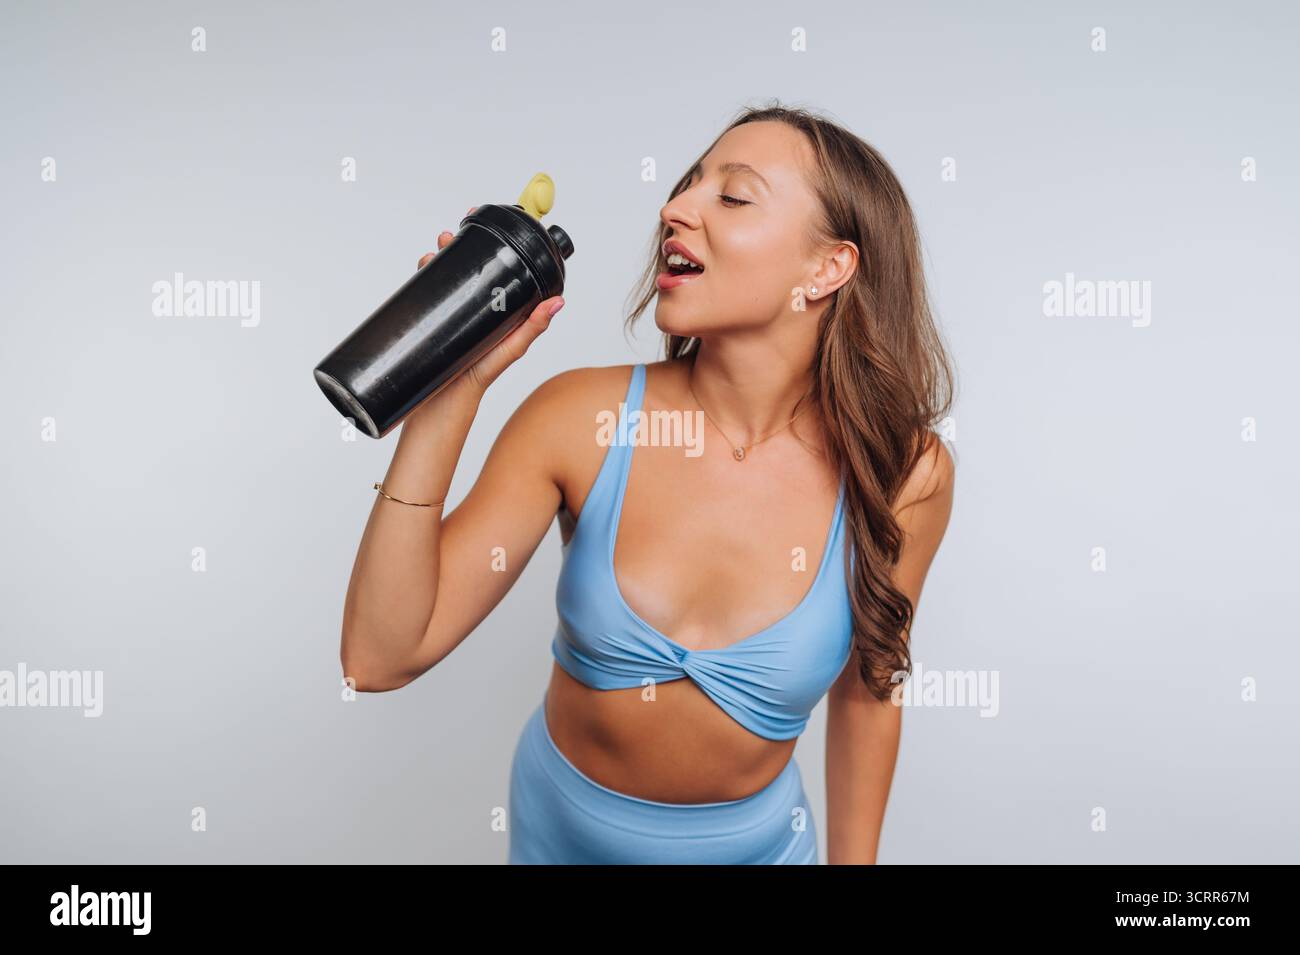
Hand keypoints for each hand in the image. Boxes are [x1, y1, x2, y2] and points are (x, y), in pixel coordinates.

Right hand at [418, 206, 564, 395]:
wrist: (440, 405)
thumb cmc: (477, 380)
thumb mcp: (508, 350)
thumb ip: (530, 328)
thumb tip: (558, 303)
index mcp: (496, 311)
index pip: (498, 271)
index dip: (493, 248)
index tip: (488, 228)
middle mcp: (475, 309)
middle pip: (468, 268)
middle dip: (458, 247)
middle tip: (449, 236)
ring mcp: (452, 314)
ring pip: (446, 277)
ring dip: (440, 258)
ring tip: (434, 251)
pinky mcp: (432, 321)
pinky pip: (429, 292)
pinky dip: (425, 275)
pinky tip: (424, 267)